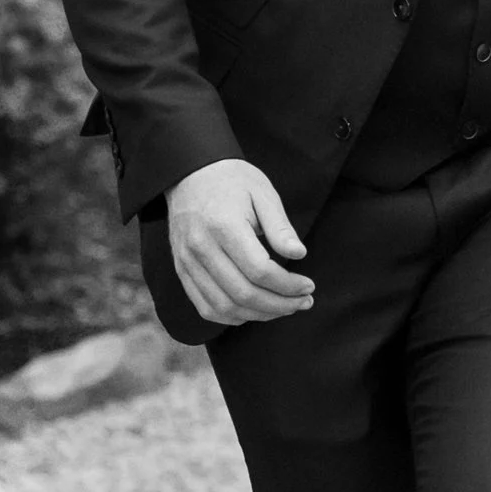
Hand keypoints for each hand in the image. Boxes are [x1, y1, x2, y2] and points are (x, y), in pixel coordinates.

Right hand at [166, 158, 312, 325]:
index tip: (309, 286)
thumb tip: (299, 254)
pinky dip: (232, 316)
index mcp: (223, 226)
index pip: (259, 271)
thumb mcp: (263, 193)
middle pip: (242, 294)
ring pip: (224, 306)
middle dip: (279, 305)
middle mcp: (201, 248)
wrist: (189, 174)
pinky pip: (205, 306)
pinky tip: (255, 311)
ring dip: (259, 315)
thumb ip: (280, 226)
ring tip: (285, 308)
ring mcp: (187, 262)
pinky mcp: (182, 270)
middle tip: (304, 302)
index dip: (288, 285)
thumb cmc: (232, 181)